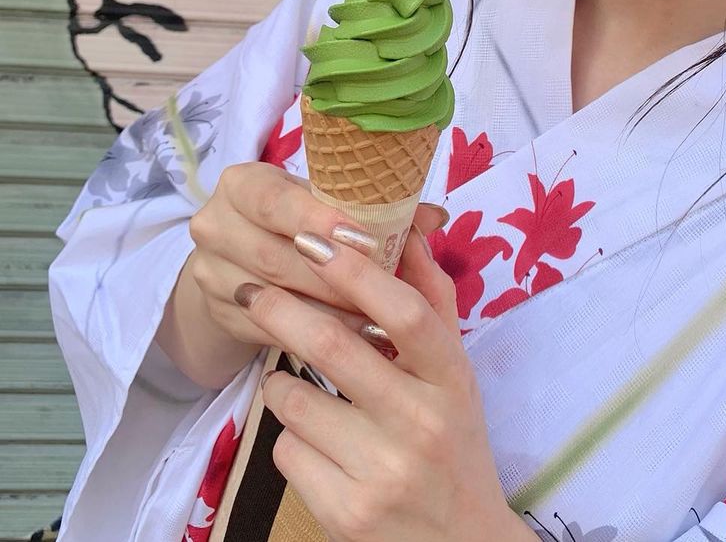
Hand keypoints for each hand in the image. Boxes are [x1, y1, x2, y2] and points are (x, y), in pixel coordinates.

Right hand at [188, 161, 448, 351]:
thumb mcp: (323, 206)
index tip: (366, 241)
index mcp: (243, 184)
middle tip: (385, 290)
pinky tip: (355, 344)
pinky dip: (315, 335)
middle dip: (335, 276)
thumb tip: (436, 216)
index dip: (320, 220)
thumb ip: (373, 207)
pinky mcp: (221, 315)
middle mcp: (215, 223)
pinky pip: (270, 330)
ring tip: (381, 322)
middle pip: (277, 254)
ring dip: (332, 312)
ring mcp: (211, 273)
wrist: (236, 267)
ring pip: (276, 297)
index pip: (277, 201)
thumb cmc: (295, 225)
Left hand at [236, 218, 535, 541]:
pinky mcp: (345, 514)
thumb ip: (432, 302)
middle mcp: (420, 423)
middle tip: (252, 289)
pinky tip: (318, 444)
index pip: (405, 313)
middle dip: (281, 310)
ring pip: (295, 400)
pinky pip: (287, 451)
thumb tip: (408, 230)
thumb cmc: (454, 442)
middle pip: (333, 347)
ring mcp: (382, 472)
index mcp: (452, 380)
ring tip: (301, 389)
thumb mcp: (456, 376)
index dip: (358, 272)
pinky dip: (291, 438)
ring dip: (283, 385)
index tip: (317, 239)